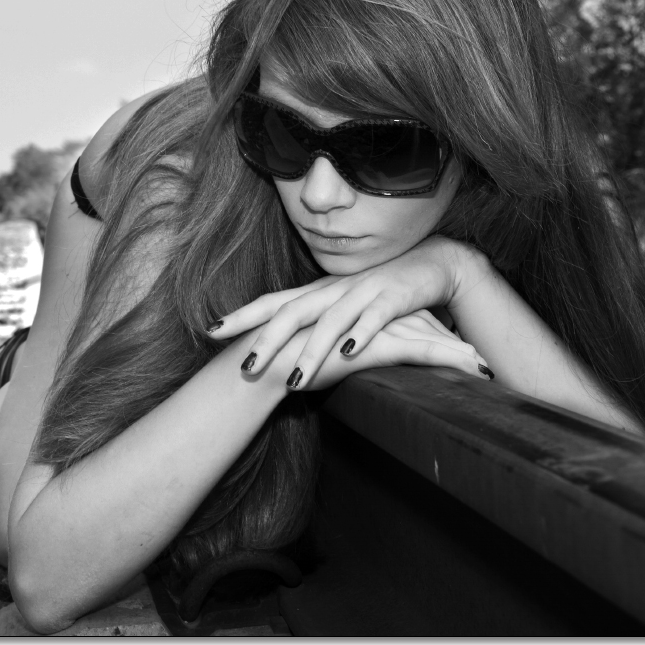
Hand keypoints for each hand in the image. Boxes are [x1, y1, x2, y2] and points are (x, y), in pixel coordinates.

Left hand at [210, 237, 492, 385]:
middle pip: (293, 313)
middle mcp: (333, 289)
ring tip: (294, 381)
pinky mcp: (394, 297)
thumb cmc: (379, 290)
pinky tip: (350, 354)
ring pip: (331, 322)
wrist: (433, 264)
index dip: (243, 316)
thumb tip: (278, 346)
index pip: (272, 303)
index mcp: (317, 292)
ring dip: (311, 352)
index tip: (211, 332)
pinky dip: (362, 335)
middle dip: (267, 341)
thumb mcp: (342, 305)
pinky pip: (376, 317)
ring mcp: (363, 291)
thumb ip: (313, 322)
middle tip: (245, 368)